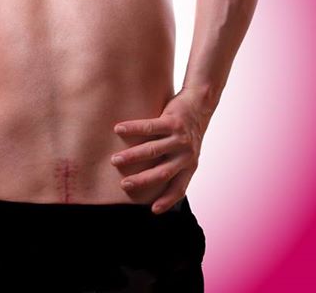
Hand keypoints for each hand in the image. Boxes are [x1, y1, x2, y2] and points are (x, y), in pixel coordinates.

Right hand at [111, 87, 215, 213]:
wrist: (200, 104)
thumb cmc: (188, 131)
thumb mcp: (187, 152)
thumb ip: (174, 165)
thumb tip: (148, 179)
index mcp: (190, 165)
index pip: (179, 188)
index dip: (167, 200)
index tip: (153, 210)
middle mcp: (187, 154)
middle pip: (163, 172)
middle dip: (142, 180)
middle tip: (124, 185)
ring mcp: (181, 138)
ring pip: (153, 150)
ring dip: (132, 156)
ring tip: (115, 160)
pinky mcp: (173, 121)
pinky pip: (150, 126)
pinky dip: (132, 128)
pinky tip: (118, 129)